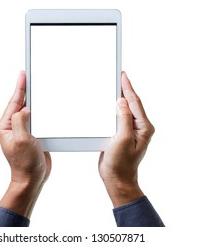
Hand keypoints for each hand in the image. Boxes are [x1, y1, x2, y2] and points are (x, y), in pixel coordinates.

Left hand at [0, 71, 50, 217]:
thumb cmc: (25, 163)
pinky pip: (35, 118)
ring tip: (35, 87)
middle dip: (25, 90)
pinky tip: (43, 105)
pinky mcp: (31, 134)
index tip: (23, 75)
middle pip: (19, 104)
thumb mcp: (21, 140)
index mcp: (5, 127)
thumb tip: (25, 109)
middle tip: (28, 76)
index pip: (13, 102)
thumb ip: (20, 121)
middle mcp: (12, 127)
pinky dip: (40, 110)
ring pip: (28, 110)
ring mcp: (22, 130)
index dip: (19, 88)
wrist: (32, 177)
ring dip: (33, 99)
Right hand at [99, 72, 154, 206]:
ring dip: (119, 97)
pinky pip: (118, 116)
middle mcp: (139, 127)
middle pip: (131, 103)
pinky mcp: (121, 133)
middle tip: (119, 76)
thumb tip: (121, 101)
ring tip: (115, 85)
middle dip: (125, 89)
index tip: (123, 76)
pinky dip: (114, 108)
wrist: (116, 178)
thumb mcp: (122, 140)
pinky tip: (110, 103)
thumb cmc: (121, 164)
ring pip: (124, 109)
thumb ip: (123, 119)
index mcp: (143, 127)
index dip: (128, 88)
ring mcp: (130, 130)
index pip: (135, 103)